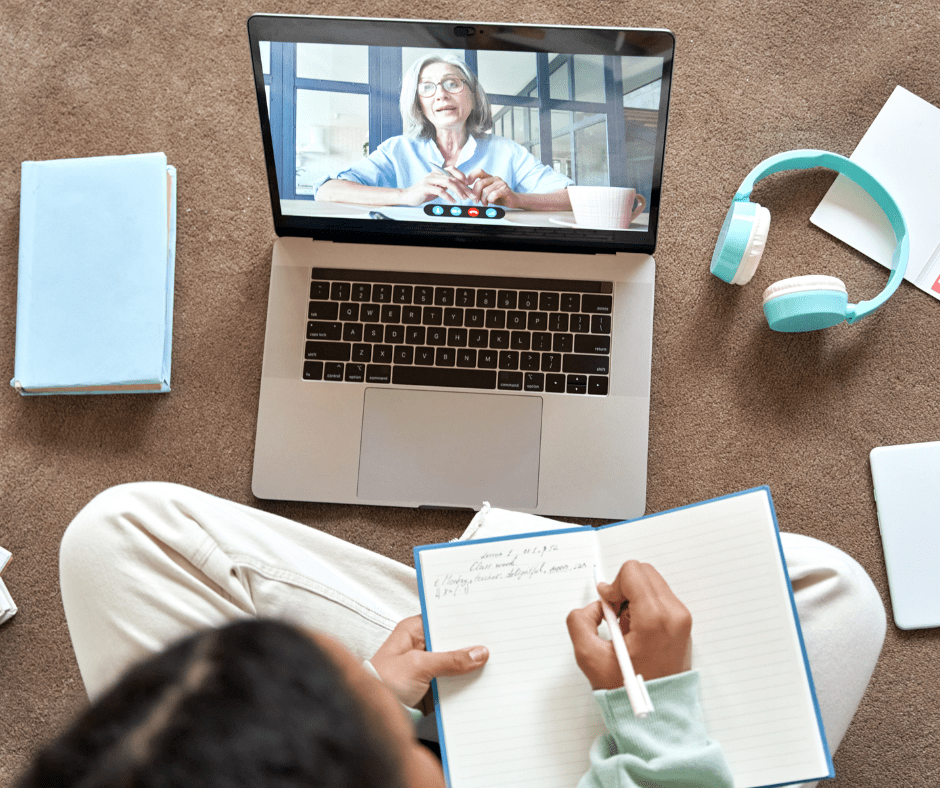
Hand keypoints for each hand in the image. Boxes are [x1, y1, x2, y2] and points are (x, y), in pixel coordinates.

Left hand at [370, 615, 488, 713]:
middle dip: (471, 646)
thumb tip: (478, 653)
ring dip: (470, 667)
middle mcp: (422, 645)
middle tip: (495, 646)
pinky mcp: (433, 686)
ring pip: (456, 663)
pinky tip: (482, 684)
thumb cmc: (382, 682)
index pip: (444, 619)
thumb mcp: (418, 666)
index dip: (464, 620)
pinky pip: (454, 682)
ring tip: (495, 665)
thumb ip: (449, 659)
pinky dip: (465, 685)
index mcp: (414, 630)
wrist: (371, 715)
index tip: (486, 621)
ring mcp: (429, 666)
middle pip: (453, 642)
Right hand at [400, 167, 472, 205]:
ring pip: (448, 182)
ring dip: (458, 190)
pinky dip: (448, 196)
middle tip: (471, 195)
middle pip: (453, 178)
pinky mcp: (425, 187)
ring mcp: (429, 179)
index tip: (470, 186)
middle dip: (464, 187)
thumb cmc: (424, 193)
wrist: (408, 196)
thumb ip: (446, 185)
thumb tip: (460, 187)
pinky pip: (440, 190)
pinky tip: (453, 201)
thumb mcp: (437, 187)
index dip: (463, 177)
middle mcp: (434, 174)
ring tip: (464, 198)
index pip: (453, 170)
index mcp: (438, 173)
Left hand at [467, 168, 520, 207]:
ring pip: (485, 191)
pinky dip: (490, 200)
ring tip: (485, 203)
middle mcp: (495, 178)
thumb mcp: (487, 192)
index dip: (471, 177)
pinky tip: (491, 202)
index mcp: (489, 177)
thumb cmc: (499, 197)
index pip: (478, 171)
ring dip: (483, 200)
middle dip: (475, 194)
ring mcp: (500, 183)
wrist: (514, 200)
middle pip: (479, 183)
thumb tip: (468, 192)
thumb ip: (479, 190)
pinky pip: (493, 195)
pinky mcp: (505, 190)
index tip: (467, 184)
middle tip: (475, 201)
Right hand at [566, 561, 691, 689]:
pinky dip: (644, 606)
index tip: (607, 607)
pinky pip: (660, 597)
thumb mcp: (589, 657)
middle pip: (643, 572)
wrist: (658, 713)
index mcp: (655, 619)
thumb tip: (596, 607)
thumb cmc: (628, 691)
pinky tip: (636, 631)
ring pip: (652, 583)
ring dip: (633, 598)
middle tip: (615, 617)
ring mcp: (682, 619)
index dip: (612, 586)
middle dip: (623, 589)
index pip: (632, 572)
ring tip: (626, 628)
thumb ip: (580, 621)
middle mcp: (674, 614)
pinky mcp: (683, 624)